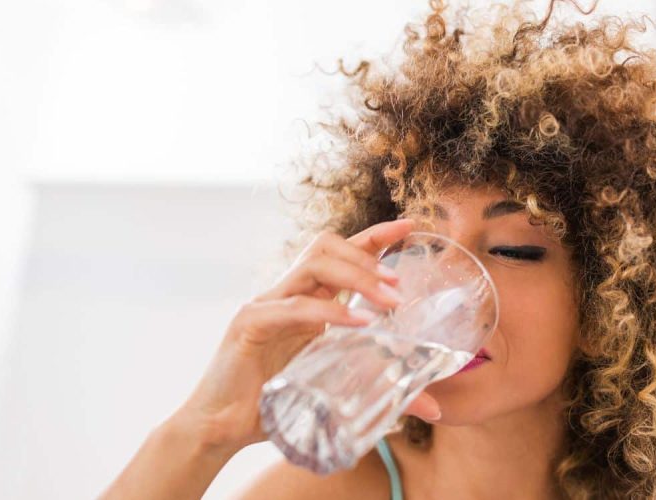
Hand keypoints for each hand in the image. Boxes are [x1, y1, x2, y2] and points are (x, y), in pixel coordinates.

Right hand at [172, 217, 441, 453]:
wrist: (221, 428)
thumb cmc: (277, 404)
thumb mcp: (336, 389)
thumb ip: (381, 390)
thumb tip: (434, 406)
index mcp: (306, 299)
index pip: (341, 253)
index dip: (375, 236)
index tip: (411, 227)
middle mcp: (286, 293)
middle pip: (327, 246)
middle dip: (368, 256)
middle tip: (400, 283)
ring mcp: (266, 304)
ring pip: (312, 265)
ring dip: (356, 276)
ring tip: (388, 300)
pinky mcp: (249, 324)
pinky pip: (294, 307)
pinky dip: (329, 311)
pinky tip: (358, 325)